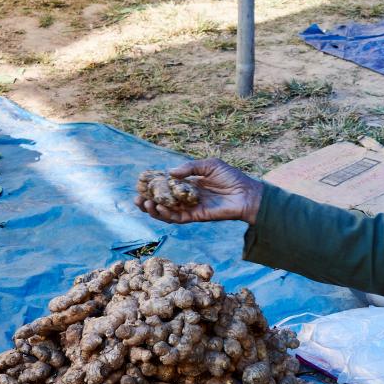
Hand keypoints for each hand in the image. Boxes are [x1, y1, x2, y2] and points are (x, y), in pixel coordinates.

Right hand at [134, 158, 263, 224]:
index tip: (141, 182)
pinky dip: (167, 215)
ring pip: (167, 211)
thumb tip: (169, 172)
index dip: (153, 184)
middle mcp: (188, 196)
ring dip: (153, 209)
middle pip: (163, 200)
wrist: (247, 194)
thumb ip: (190, 168)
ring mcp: (191, 207)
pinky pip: (178, 218)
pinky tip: (158, 209)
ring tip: (143, 204)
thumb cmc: (232, 177)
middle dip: (148, 200)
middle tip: (136, 197)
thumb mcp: (210, 165)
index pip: (166, 184)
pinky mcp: (197, 217)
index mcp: (189, 183)